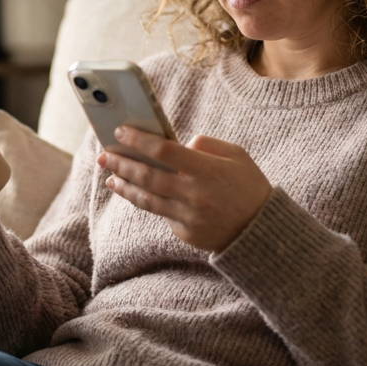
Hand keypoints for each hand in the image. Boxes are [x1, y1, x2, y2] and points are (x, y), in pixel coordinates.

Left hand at [97, 126, 271, 252]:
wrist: (262, 232)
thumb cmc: (250, 187)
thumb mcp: (237, 155)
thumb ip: (207, 144)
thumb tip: (179, 144)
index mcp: (206, 170)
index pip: (163, 150)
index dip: (138, 140)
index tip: (120, 132)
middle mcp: (193, 194)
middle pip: (147, 175)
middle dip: (121, 163)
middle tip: (104, 155)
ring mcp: (188, 217)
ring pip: (146, 199)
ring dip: (125, 187)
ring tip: (111, 178)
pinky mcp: (185, 234)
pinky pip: (163, 215)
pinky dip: (151, 203)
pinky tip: (140, 194)